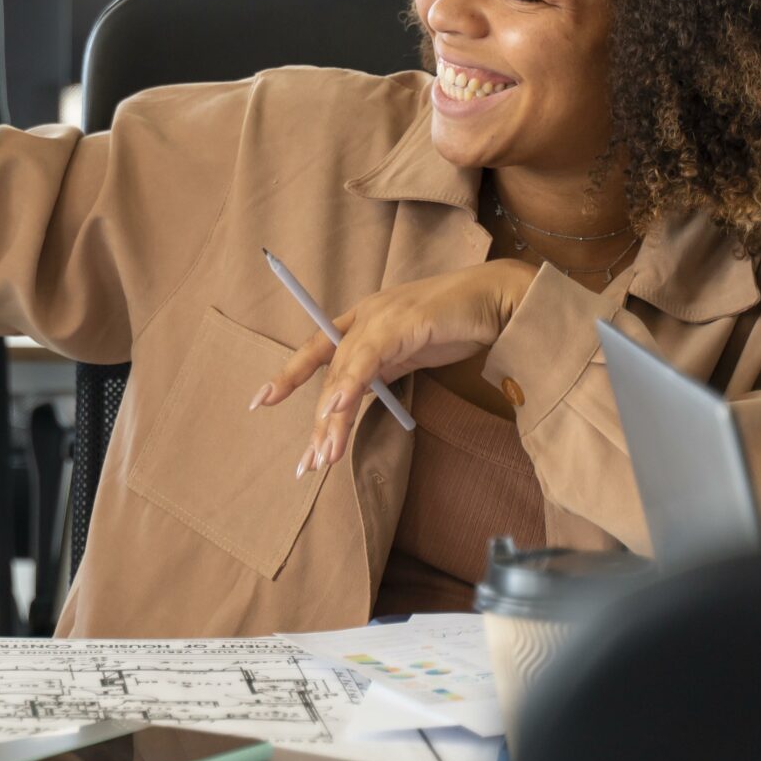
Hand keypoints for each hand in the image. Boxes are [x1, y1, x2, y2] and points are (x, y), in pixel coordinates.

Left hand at [253, 261, 531, 474]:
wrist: (499, 298)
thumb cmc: (458, 323)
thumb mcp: (410, 352)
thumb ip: (382, 369)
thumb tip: (355, 399)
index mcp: (363, 321)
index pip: (317, 350)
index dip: (290, 374)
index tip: (261, 401)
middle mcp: (364, 316)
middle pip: (330, 372)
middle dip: (320, 421)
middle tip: (309, 462)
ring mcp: (380, 317)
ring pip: (344, 371)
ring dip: (335, 416)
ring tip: (325, 454)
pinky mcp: (401, 324)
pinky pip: (368, 358)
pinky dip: (351, 384)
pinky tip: (337, 410)